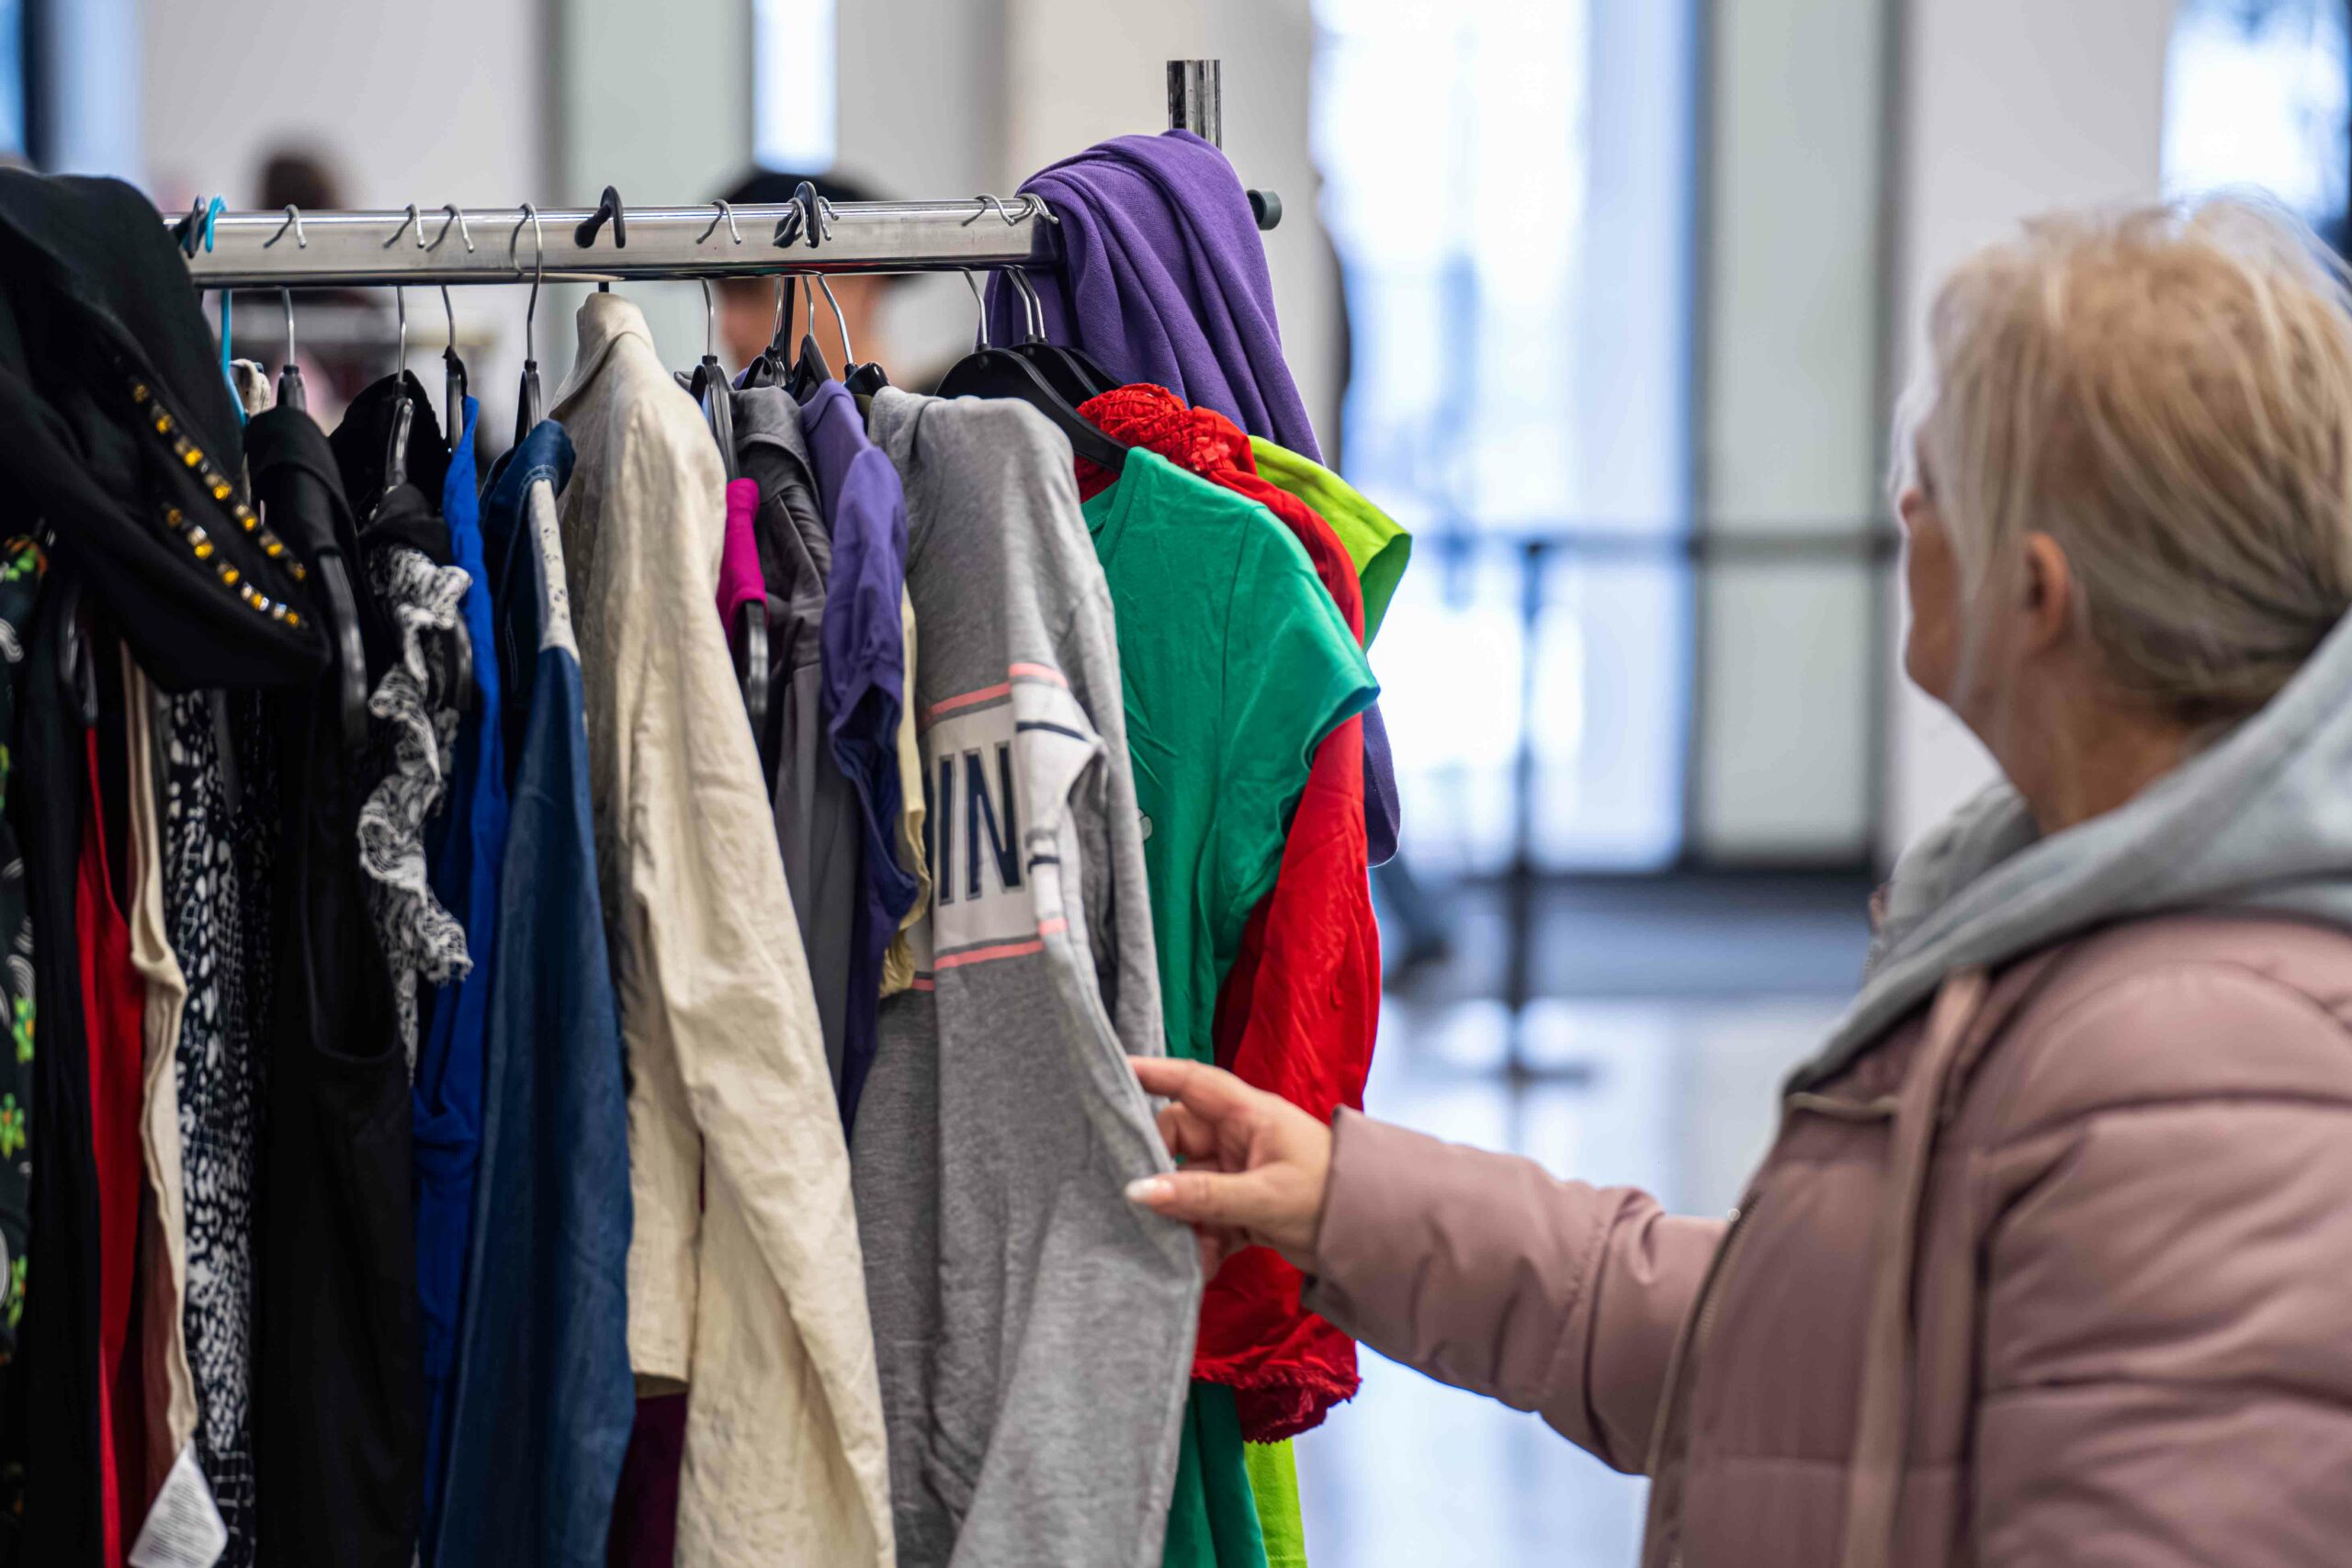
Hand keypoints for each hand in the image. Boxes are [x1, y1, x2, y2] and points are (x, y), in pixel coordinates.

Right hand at [1124, 1055, 1333, 1277]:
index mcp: (1247, 1114)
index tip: (1110, 1073)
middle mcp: (1239, 1137)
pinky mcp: (1245, 1207)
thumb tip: (1138, 1191)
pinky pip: (1207, 1217)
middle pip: (1178, 1142)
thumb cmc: (1328, 1197)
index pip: (1190, 1081)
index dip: (1151, 1073)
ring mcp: (1241, 1172)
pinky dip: (1203, 1242)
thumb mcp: (1262, 1196)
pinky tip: (1205, 1266)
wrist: (1376, 1239)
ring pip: (1189, 1187)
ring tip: (1187, 1252)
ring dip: (1184, 1221)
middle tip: (1145, 1208)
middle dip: (1162, 1178)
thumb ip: (1200, 1195)